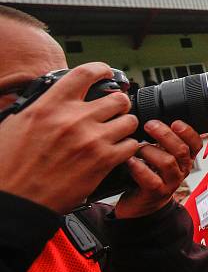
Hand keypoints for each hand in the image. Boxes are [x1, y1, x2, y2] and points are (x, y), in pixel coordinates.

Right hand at [0, 63, 137, 213]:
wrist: (14, 201)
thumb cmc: (9, 166)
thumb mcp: (16, 124)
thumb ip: (42, 106)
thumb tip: (58, 96)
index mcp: (49, 105)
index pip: (85, 73)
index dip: (101, 70)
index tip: (106, 73)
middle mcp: (73, 119)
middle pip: (117, 99)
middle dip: (119, 104)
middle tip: (114, 112)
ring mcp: (91, 140)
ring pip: (129, 121)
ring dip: (125, 127)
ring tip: (116, 133)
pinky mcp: (103, 162)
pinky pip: (131, 146)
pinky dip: (127, 148)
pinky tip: (117, 152)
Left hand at [114, 120, 202, 218]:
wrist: (141, 205)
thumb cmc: (149, 175)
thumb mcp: (160, 156)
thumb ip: (161, 141)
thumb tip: (151, 118)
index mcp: (185, 159)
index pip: (196, 144)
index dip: (189, 132)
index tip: (176, 122)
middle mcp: (181, 170)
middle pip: (181, 150)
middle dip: (165, 135)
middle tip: (150, 125)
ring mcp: (170, 183)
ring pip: (167, 162)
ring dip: (150, 151)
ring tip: (136, 147)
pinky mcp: (156, 193)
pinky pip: (151, 179)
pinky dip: (139, 167)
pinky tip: (130, 161)